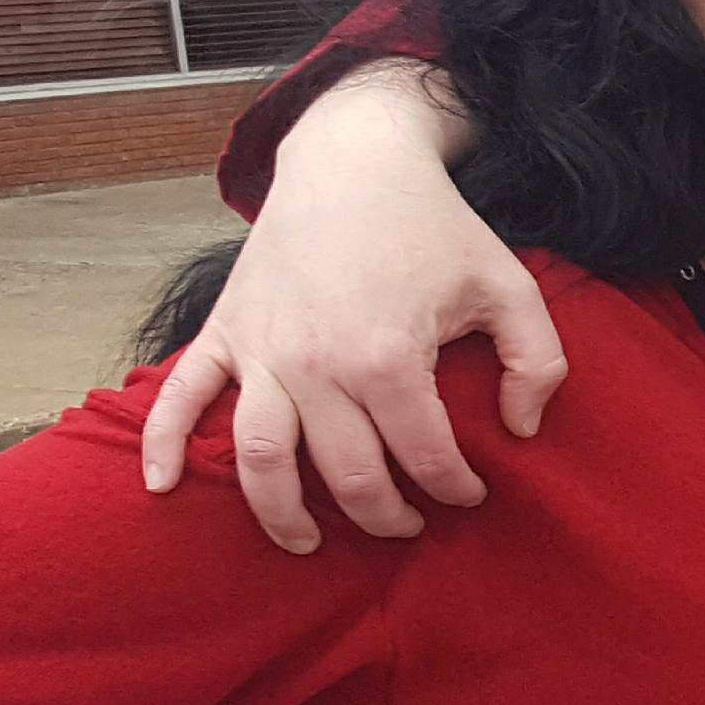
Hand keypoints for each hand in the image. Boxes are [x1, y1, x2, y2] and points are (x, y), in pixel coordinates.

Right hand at [139, 66, 554, 552]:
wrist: (352, 160)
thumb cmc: (435, 226)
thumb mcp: (511, 286)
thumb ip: (541, 363)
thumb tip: (521, 430)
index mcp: (387, 358)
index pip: (425, 457)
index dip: (456, 488)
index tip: (469, 494)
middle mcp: (315, 365)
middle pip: (346, 476)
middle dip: (384, 516)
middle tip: (407, 525)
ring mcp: (261, 352)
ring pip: (259, 460)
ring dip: (281, 514)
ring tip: (308, 543)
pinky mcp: (223, 333)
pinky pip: (179, 398)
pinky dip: (163, 445)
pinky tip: (163, 488)